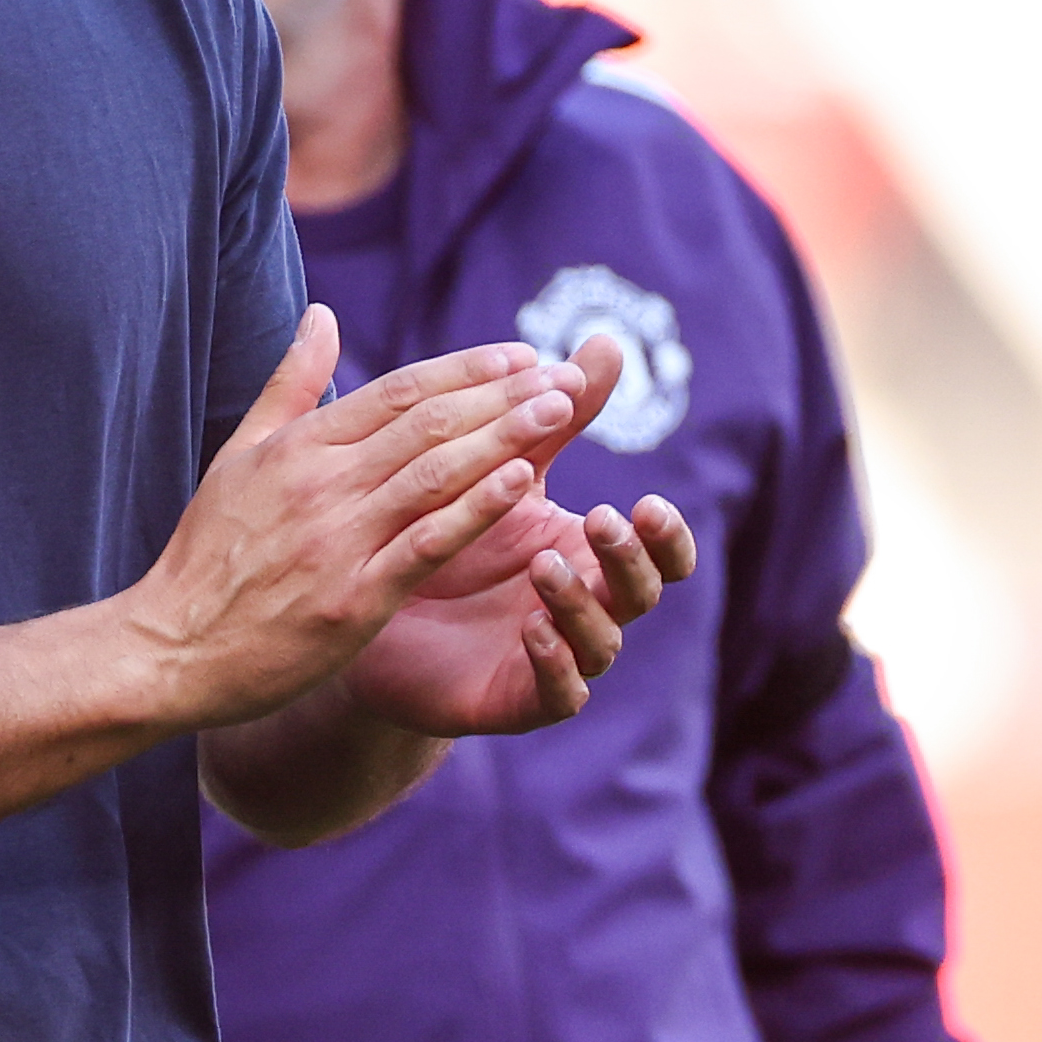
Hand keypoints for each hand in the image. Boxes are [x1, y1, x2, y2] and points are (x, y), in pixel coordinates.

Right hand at [125, 308, 594, 733]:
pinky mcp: (354, 598)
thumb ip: (289, 384)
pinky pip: (426, 542)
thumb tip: (322, 314)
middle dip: (503, 395)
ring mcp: (339, 539)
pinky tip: (521, 482)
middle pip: (428, 423)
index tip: (522, 355)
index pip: (398, 391)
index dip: (465, 368)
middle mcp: (322, 483)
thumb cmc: (208, 554)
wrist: (171, 650)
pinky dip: (475, 508)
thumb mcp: (239, 455)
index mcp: (298, 446)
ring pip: (435, 473)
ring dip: (503, 437)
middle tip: (566, 376)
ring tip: (559, 414)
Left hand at [338, 336, 699, 735]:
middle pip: (643, 592)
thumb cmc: (445, 535)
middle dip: (632, 559)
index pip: (660, 549)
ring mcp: (558, 655)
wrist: (373, 618)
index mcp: (589, 551)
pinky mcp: (520, 698)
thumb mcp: (500, 472)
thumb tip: (607, 343)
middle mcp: (588, 605)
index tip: (649, 501)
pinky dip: (555, 664)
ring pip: (602, 642)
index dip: (668, 534)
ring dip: (583, 604)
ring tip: (544, 566)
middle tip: (602, 521)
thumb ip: (554, 416)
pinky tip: (533, 630)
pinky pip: (557, 693)